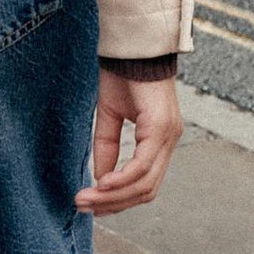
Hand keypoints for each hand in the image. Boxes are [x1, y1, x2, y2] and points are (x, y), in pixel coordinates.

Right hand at [76, 70, 182, 215]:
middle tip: (84, 207)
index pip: (145, 183)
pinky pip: (142, 164)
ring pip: (145, 182)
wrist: (131, 46)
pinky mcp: (161, 127)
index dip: (119, 200)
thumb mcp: (109, 118)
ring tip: (86, 199)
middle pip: (146, 190)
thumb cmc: (122, 76)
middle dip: (114, 204)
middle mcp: (169, 141)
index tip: (93, 207)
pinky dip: (122, 179)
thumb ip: (107, 149)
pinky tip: (102, 184)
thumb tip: (100, 181)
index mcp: (160, 140)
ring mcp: (168, 136)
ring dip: (114, 196)